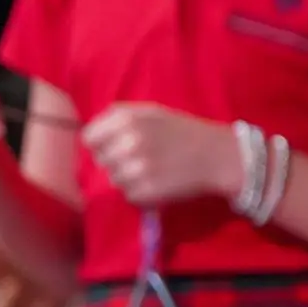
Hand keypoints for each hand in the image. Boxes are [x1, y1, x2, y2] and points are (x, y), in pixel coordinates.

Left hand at [81, 103, 239, 206]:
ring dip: (127, 177)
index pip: (89, 138)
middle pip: (101, 160)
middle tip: (141, 157)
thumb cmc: (183, 131)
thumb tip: (89, 129)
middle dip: (116, 159)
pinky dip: (140, 191)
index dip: (102, 142)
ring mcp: (137, 169)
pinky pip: (128, 194)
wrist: (218, 156)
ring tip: (151, 170)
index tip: (116, 144)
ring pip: (113, 179)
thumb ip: (118, 114)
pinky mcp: (146, 191)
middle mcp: (128, 143)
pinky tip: (158, 181)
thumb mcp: (152, 112)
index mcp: (127, 120)